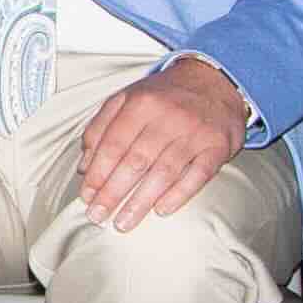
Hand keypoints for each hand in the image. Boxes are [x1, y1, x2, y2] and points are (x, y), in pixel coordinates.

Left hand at [75, 53, 252, 229]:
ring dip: (141, 202)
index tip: (86, 197)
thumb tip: (85, 166)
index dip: (98, 174)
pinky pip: (198, 175)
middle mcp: (167, 117)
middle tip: (98, 216)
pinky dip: (179, 194)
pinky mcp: (217, 145)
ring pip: (163, 172)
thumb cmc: (164, 96)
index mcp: (140, 104)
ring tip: (123, 222)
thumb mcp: (127, 99)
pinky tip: (162, 211)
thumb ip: (101, 128)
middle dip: (113, 193)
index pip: (113, 145)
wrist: (215, 80)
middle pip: (135, 162)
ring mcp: (194, 132)